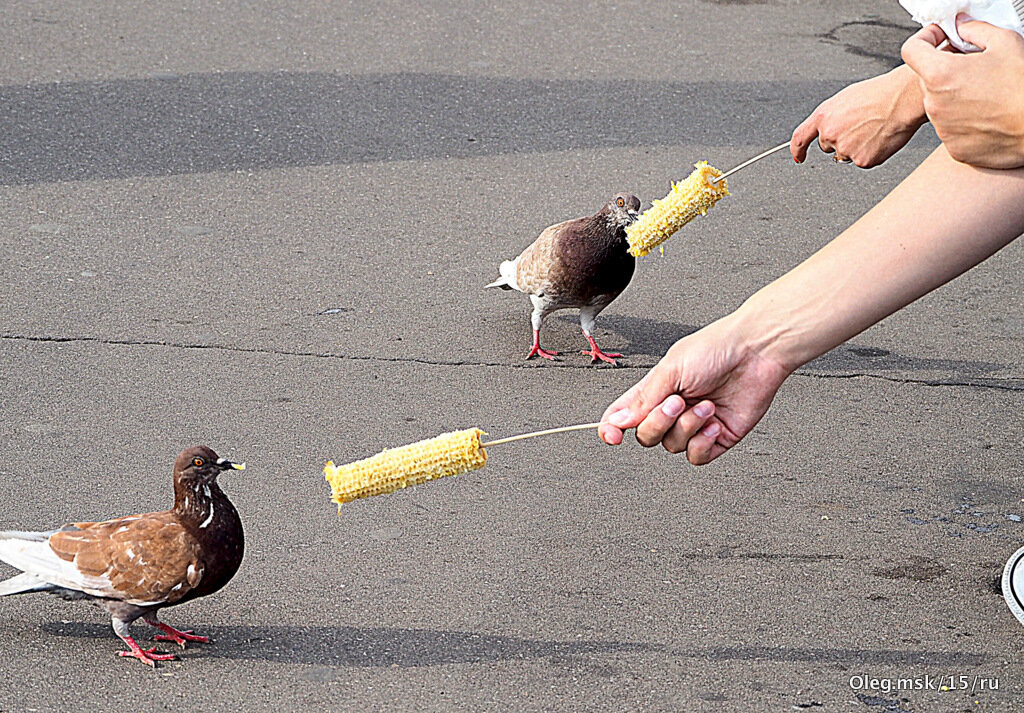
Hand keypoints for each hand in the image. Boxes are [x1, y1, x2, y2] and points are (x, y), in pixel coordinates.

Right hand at [598, 317, 789, 464]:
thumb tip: (617, 421)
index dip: (612, 429)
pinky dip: (702, 443)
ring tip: (707, 405)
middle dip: (660, 421)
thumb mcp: (670, 370)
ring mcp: (693, 424)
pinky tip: (714, 423)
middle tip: (677, 401)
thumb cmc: (715, 349)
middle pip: (646, 435)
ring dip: (688, 426)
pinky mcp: (716, 438)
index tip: (613, 436)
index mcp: (654, 390)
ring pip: (672, 446)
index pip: (623, 416)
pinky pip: (696, 457)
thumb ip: (642, 400)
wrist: (756, 352)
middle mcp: (672, 409)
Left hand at [791, 65, 926, 166]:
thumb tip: (827, 129)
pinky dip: (871, 153)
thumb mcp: (845, 99)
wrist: (903, 99)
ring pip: (845, 155)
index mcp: (823, 116)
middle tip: (860, 127)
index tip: (798, 156)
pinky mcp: (861, 160)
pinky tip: (879, 138)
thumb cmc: (880, 94)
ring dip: (855, 147)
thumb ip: (831, 117)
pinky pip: (862, 161)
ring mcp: (845, 149)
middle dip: (840, 140)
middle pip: (827, 147)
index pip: (800, 138)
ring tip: (872, 129)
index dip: (797, 150)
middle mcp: (830, 134)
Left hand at [902, 20, 1023, 168]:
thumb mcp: (1005, 43)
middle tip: (972, 69)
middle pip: (927, 79)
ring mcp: (942, 128)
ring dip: (954, 97)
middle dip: (945, 71)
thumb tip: (963, 26)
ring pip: (939, 105)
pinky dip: (963, 121)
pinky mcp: (953, 147)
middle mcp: (934, 104)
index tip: (937, 40)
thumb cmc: (1023, 89)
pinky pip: (951, 129)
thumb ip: (976, 30)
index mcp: (941, 75)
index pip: (911, 50)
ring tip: (984, 95)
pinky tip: (985, 114)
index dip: (924, 40)